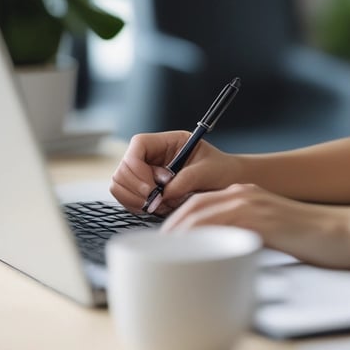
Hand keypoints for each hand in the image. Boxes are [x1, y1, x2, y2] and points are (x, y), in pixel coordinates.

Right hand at [110, 132, 238, 214]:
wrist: (229, 183)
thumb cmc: (221, 171)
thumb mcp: (208, 171)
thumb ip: (186, 179)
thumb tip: (163, 194)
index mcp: (169, 142)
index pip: (138, 144)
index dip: (137, 166)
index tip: (152, 187)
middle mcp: (154, 155)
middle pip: (123, 167)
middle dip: (136, 188)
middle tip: (158, 201)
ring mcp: (147, 172)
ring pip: (120, 185)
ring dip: (137, 200)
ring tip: (163, 204)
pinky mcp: (146, 189)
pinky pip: (128, 199)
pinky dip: (139, 208)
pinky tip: (161, 208)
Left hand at [162, 183, 349, 269]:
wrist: (349, 231)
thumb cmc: (315, 238)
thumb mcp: (273, 234)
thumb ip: (246, 236)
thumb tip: (220, 258)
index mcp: (246, 194)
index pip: (198, 203)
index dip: (175, 222)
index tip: (160, 243)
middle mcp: (245, 193)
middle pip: (192, 205)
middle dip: (168, 227)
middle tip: (153, 251)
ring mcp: (254, 203)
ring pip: (201, 212)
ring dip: (177, 232)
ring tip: (161, 254)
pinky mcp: (263, 218)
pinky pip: (221, 224)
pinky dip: (200, 235)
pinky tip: (190, 251)